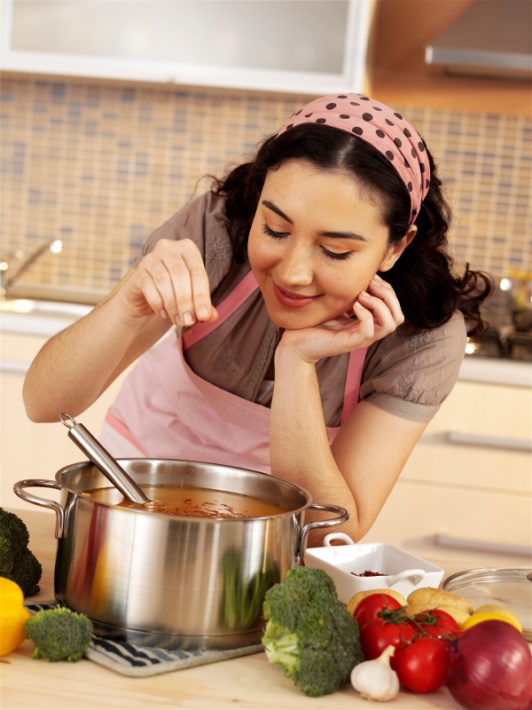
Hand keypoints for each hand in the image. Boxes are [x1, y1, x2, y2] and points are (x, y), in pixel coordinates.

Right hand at [122, 239, 217, 325]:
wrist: (147, 295)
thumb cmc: (176, 291)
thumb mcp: (193, 297)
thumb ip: (204, 306)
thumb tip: (211, 316)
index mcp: (188, 249)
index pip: (198, 273)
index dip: (201, 296)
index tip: (203, 316)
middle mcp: (169, 248)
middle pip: (180, 275)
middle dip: (186, 301)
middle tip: (188, 321)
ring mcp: (151, 258)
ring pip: (164, 281)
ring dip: (172, 305)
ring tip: (178, 320)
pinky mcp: (138, 272)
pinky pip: (149, 287)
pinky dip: (158, 304)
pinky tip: (163, 314)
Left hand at [278, 275, 403, 362]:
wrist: (296, 343)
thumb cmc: (315, 323)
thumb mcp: (338, 304)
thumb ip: (352, 294)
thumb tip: (364, 276)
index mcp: (369, 323)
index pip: (394, 308)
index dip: (387, 290)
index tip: (371, 278)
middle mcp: (369, 332)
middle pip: (398, 316)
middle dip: (388, 296)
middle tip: (370, 285)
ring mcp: (361, 339)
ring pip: (390, 324)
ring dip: (379, 304)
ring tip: (362, 295)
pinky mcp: (350, 343)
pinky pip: (369, 331)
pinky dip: (365, 314)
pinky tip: (354, 305)